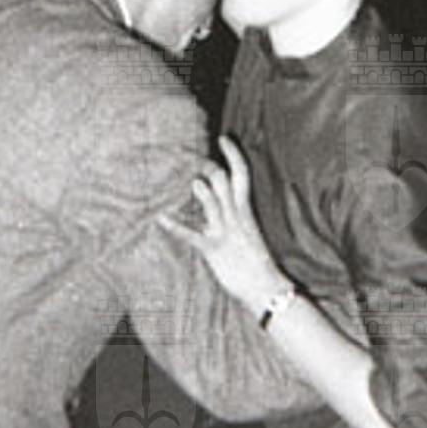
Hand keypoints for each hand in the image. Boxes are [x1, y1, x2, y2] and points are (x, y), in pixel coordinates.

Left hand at [166, 136, 286, 314]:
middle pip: (224, 182)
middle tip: (192, 157)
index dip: (233, 155)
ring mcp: (225, 232)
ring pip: (214, 203)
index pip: (242, 175)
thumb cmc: (256, 261)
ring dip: (202, 191)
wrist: (265, 288)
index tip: (223, 139)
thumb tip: (221, 201)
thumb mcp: (247, 232)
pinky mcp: (214, 249)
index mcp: (245, 211)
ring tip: (193, 183)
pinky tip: (161, 219)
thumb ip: (235, 215)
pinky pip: (193, 235)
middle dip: (209, 167)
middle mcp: (236, 216)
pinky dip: (176, 226)